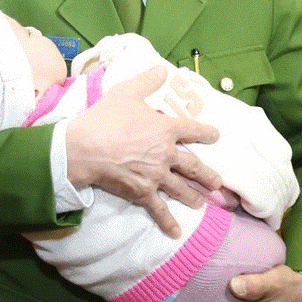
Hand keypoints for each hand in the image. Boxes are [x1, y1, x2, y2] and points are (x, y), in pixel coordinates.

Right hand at [65, 66, 220, 237]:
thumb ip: (147, 81)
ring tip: (202, 203)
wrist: (84, 148)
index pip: (192, 130)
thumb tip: (161, 68)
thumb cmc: (104, 118)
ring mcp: (156, 176)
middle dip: (207, 175)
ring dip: (193, 197)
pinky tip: (176, 233)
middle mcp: (167, 154)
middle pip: (193, 166)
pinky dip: (168, 222)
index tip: (216, 136)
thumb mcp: (126, 92)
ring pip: (181, 189)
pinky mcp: (142, 193)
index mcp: (166, 129)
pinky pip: (159, 210)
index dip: (206, 132)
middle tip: (218, 182)